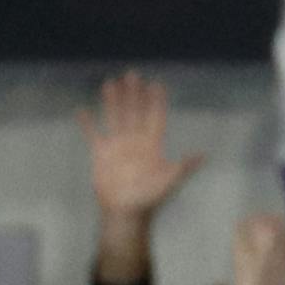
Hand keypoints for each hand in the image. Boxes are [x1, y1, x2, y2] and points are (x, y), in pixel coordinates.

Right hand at [81, 71, 201, 223]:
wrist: (126, 211)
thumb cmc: (150, 198)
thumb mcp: (170, 181)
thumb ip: (183, 166)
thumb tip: (202, 155)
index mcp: (153, 146)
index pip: (155, 118)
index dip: (156, 102)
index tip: (157, 84)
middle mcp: (136, 142)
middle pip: (135, 112)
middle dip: (134, 94)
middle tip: (132, 74)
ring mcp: (118, 146)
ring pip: (115, 117)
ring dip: (113, 101)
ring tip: (111, 83)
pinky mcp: (101, 153)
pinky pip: (93, 134)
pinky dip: (87, 123)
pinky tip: (82, 109)